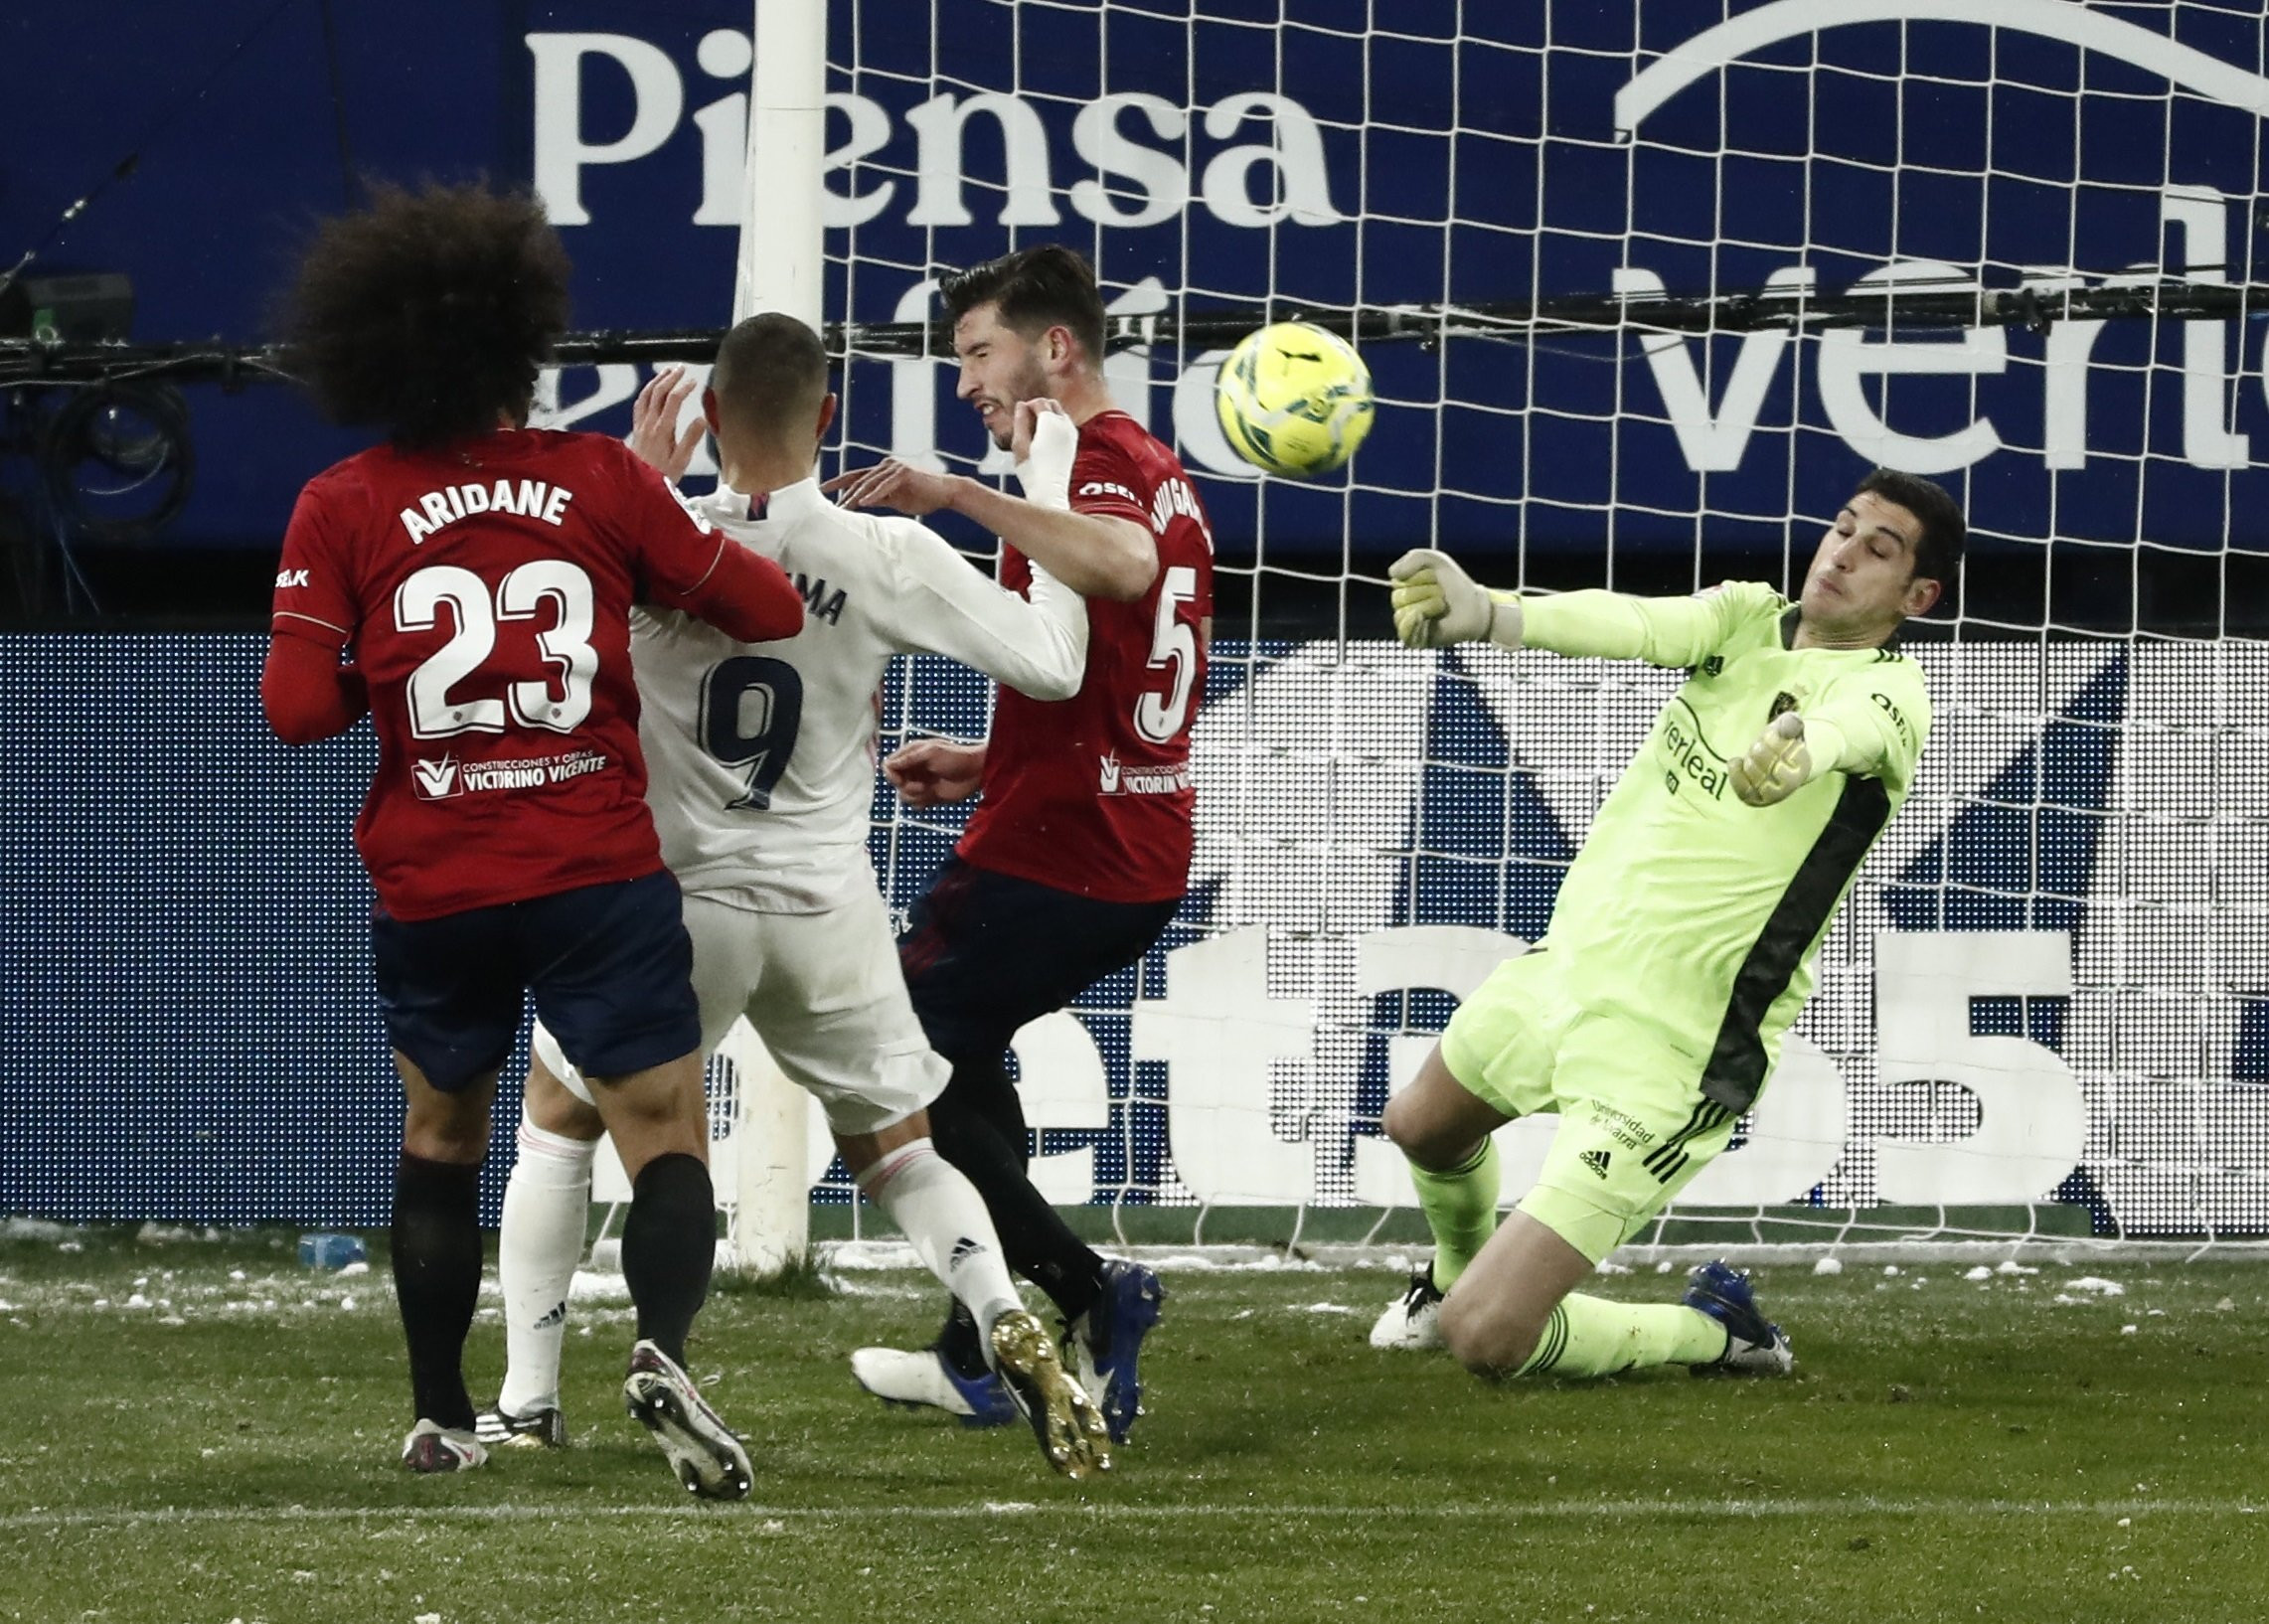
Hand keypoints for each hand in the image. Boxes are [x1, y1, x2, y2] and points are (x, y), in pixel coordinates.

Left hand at [627, 366, 704, 481]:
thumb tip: (702, 419)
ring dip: (657, 381)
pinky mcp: (636, 428)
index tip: (695, 382)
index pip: (673, 401)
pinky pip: (639, 403)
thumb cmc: (662, 476)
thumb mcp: (681, 461)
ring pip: (646, 395)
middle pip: (658, 393)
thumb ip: (691, 439)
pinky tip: (651, 389)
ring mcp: (641, 424)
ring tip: (667, 371)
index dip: (684, 388)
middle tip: (682, 369)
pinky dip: (646, 392)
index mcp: (662, 430)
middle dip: (670, 378)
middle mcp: (649, 423)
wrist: (637, 486)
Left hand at [822, 459, 963, 516]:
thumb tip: (862, 505)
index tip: (822, 492)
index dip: (837, 484)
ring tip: (843, 508)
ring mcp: (895, 467)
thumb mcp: (896, 499)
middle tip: (827, 505)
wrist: (946, 492)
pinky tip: (863, 503)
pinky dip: (874, 495)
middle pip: (858, 479)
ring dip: (855, 496)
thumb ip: (879, 499)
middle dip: (842, 492)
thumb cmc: (923, 496)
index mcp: (882, 471)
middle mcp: (885, 466)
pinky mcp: (904, 473)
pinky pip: (885, 486)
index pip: (855, 477)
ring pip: (869, 482)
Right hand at [883, 737, 985, 806]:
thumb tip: (888, 765)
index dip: (891, 775)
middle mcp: (914, 769)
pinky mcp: (929, 796)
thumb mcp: (931, 752)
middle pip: (894, 782)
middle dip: (905, 787)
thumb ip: (909, 758)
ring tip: (929, 791)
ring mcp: (921, 782)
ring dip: (914, 796)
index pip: (889, 765)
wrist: (977, 773)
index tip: (901, 780)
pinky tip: (933, 796)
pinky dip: (921, 803)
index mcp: (912, 754)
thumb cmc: (956, 757)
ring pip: (903, 795)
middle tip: (921, 786)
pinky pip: (915, 804)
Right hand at [1013, 400, 1077, 509]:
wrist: (1050, 491)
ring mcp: (1072, 433)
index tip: (1019, 417)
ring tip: (1034, 432)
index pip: (1039, 402)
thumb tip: (1021, 405)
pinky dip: (1055, 425)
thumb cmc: (1031, 471)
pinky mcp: (1074, 442)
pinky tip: (1045, 439)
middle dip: (1039, 407)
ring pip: (1060, 413)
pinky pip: (1065, 424)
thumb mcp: (1018, 444)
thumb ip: (1020, 421)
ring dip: (1048, 416)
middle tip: (1026, 421)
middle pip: (1052, 404)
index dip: (1027, 406)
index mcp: (1050, 423)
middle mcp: (1064, 425)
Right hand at [1388, 548, 1513, 648]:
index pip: (1397, 582)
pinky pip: (1404, 631)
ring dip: (1428, 606)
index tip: (1436, 578)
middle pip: (1399, 598)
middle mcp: (1403, 606)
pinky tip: (1428, 619)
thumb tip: (1392, 574)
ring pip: (1403, 612)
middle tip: (1442, 595)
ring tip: (1442, 606)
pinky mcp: (1414, 640)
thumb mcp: (1436, 560)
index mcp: (1405, 588)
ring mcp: (1408, 624)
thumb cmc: (1456, 584)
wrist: (1475, 606)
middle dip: (1425, 592)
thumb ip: (1413, 558)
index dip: (1419, 577)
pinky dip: (1416, 622)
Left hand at [1730, 710, 1813, 806]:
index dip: (1774, 741)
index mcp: (1803, 765)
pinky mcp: (1756, 799)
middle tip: (1760, 744)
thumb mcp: (1787, 726)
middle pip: (1770, 765)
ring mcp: (1773, 794)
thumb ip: (1791, 722)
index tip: (1772, 734)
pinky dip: (1736, 774)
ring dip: (1750, 760)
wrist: (1777, 759)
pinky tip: (1736, 761)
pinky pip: (1744, 790)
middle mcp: (1790, 784)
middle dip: (1760, 750)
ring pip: (1756, 777)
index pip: (1787, 754)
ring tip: (1752, 753)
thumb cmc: (1782, 740)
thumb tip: (1790, 724)